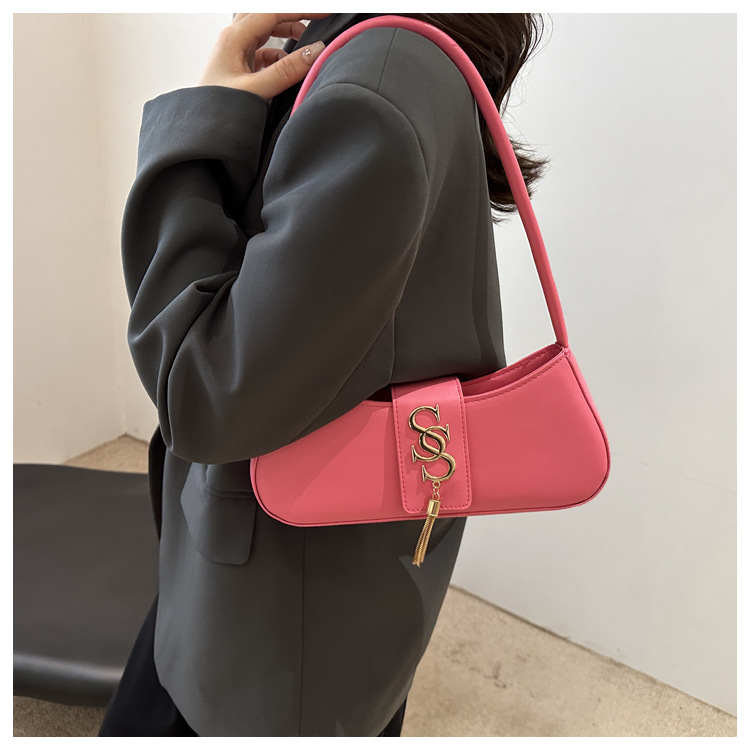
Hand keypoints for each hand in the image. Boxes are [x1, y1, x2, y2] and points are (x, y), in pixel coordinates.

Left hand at [197, 13, 332, 99]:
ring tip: (307, 46)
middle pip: (268, 16)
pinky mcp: (240, 68)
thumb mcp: (255, 90)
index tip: (324, 14)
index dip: (301, 10)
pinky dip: (280, 55)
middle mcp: (234, 40)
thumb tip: (315, 52)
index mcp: (234, 38)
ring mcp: (236, 53)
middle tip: (318, 21)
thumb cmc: (217, 111)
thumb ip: (286, 71)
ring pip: (266, 32)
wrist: (201, 131)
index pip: (273, 11)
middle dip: (294, 17)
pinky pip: (264, 52)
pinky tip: (290, 67)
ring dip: (288, 34)